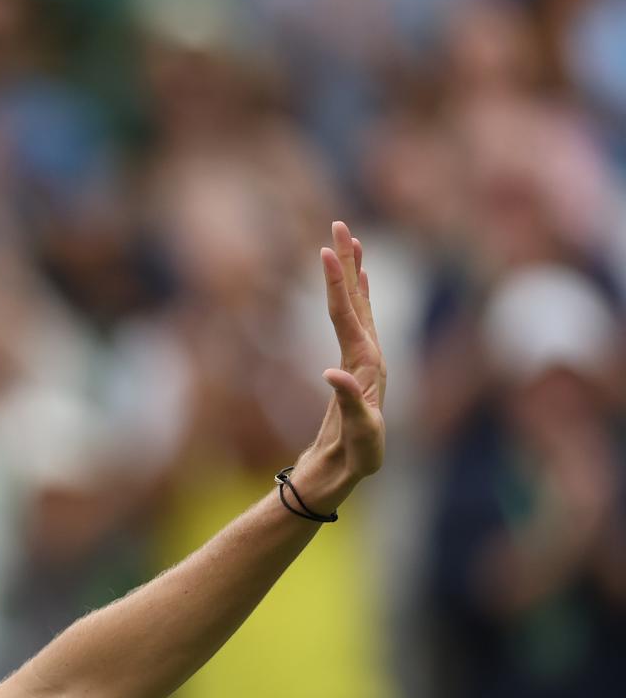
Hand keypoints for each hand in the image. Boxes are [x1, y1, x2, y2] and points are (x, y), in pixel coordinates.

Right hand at [291, 221, 386, 511]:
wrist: (353, 472)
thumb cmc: (357, 458)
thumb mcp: (357, 436)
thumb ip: (347, 404)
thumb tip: (330, 372)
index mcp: (368, 367)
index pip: (348, 316)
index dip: (337, 283)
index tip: (327, 250)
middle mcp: (371, 356)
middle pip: (358, 300)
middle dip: (350, 262)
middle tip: (341, 224)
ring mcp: (365, 359)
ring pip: (358, 305)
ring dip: (353, 271)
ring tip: (348, 240)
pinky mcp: (357, 365)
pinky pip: (355, 320)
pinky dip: (354, 295)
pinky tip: (356, 281)